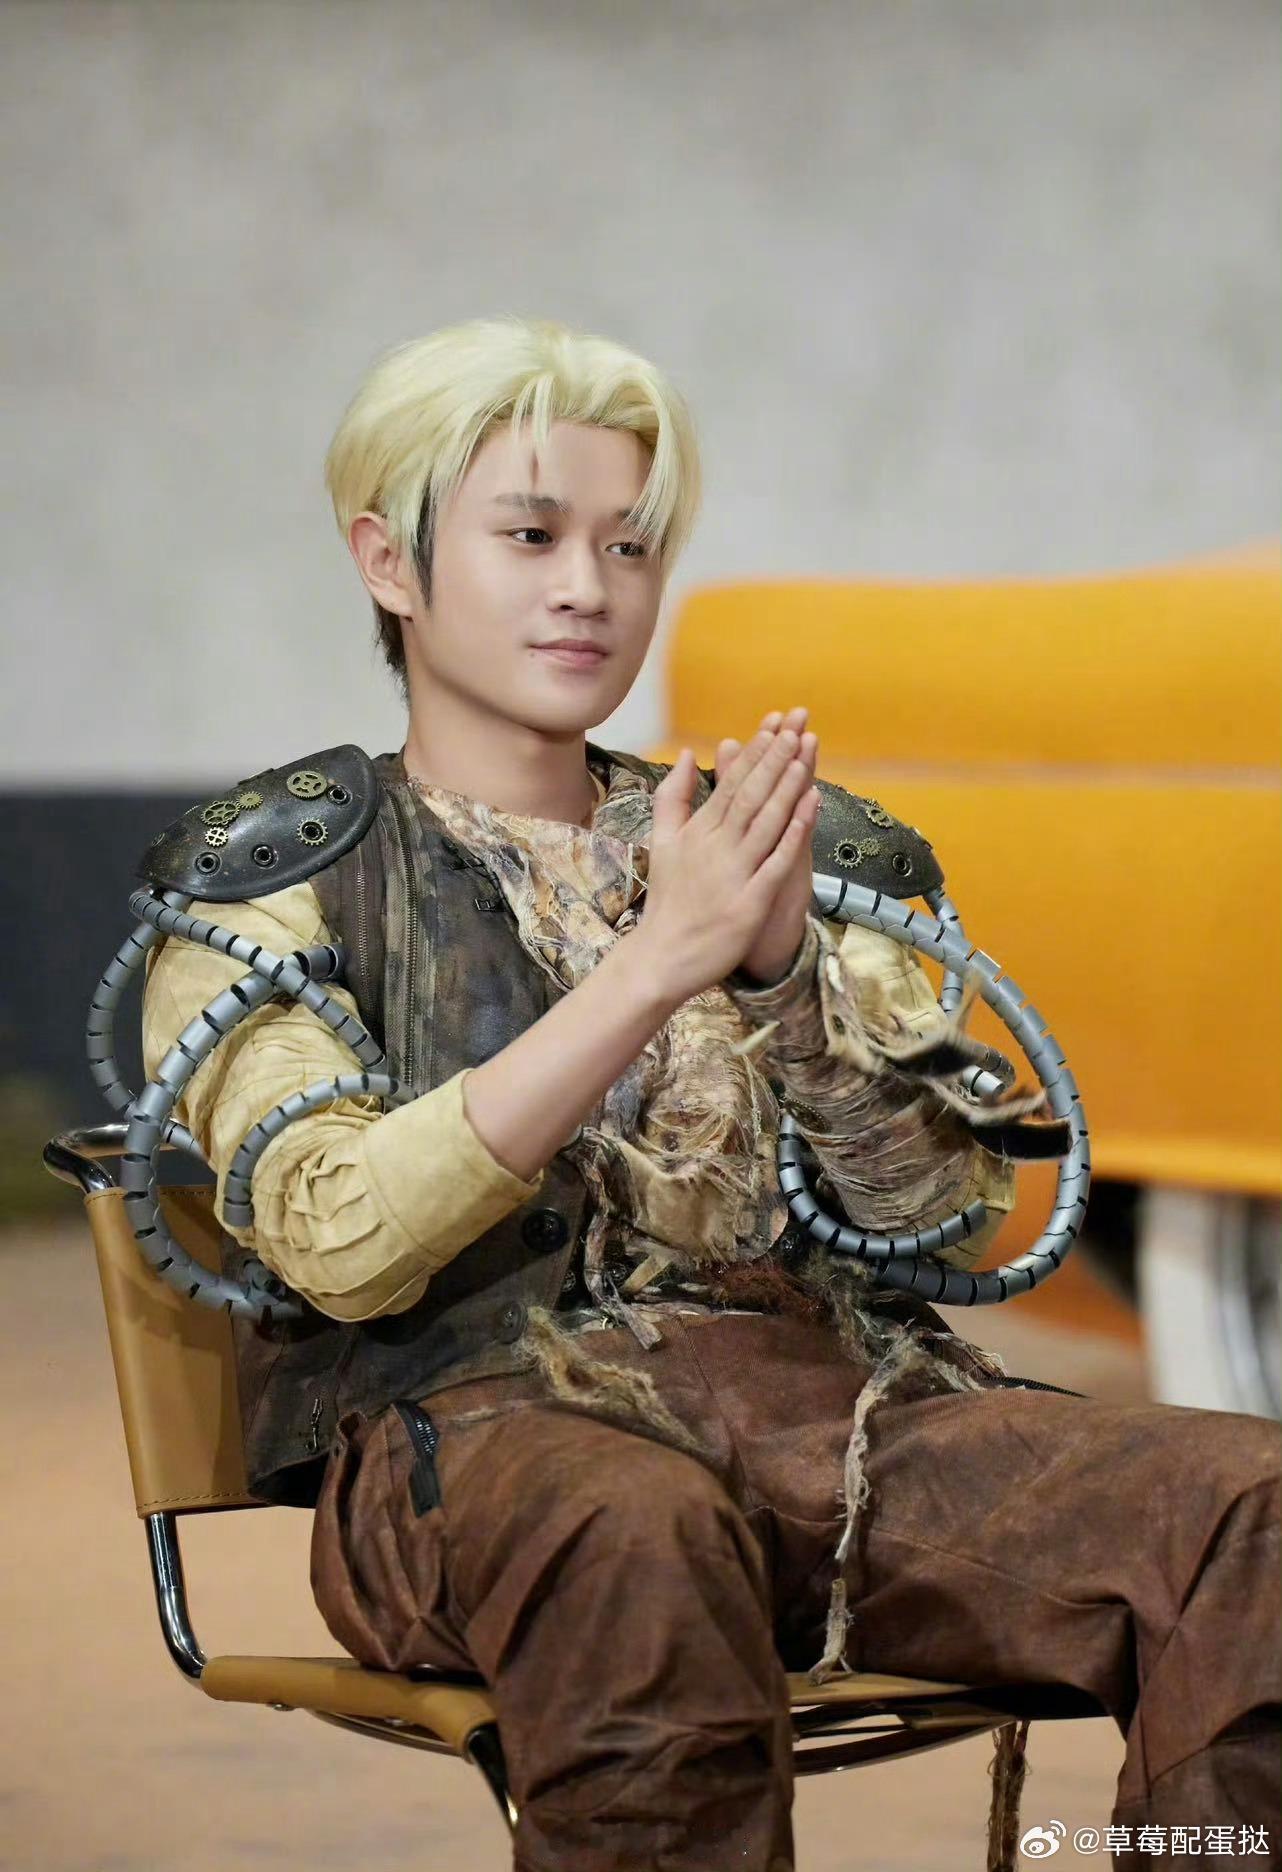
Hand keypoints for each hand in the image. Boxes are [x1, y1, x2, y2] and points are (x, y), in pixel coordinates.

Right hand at [638, 714, 818, 1006]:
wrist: (662, 956)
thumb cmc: (668, 899)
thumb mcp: (663, 842)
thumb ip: (672, 797)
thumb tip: (684, 754)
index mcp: (697, 831)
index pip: (731, 784)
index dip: (755, 754)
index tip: (774, 726)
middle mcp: (714, 847)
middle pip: (750, 795)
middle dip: (775, 759)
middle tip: (796, 726)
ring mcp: (733, 874)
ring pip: (765, 823)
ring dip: (787, 788)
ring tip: (805, 757)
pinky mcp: (748, 902)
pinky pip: (775, 863)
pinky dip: (793, 834)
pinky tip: (808, 809)